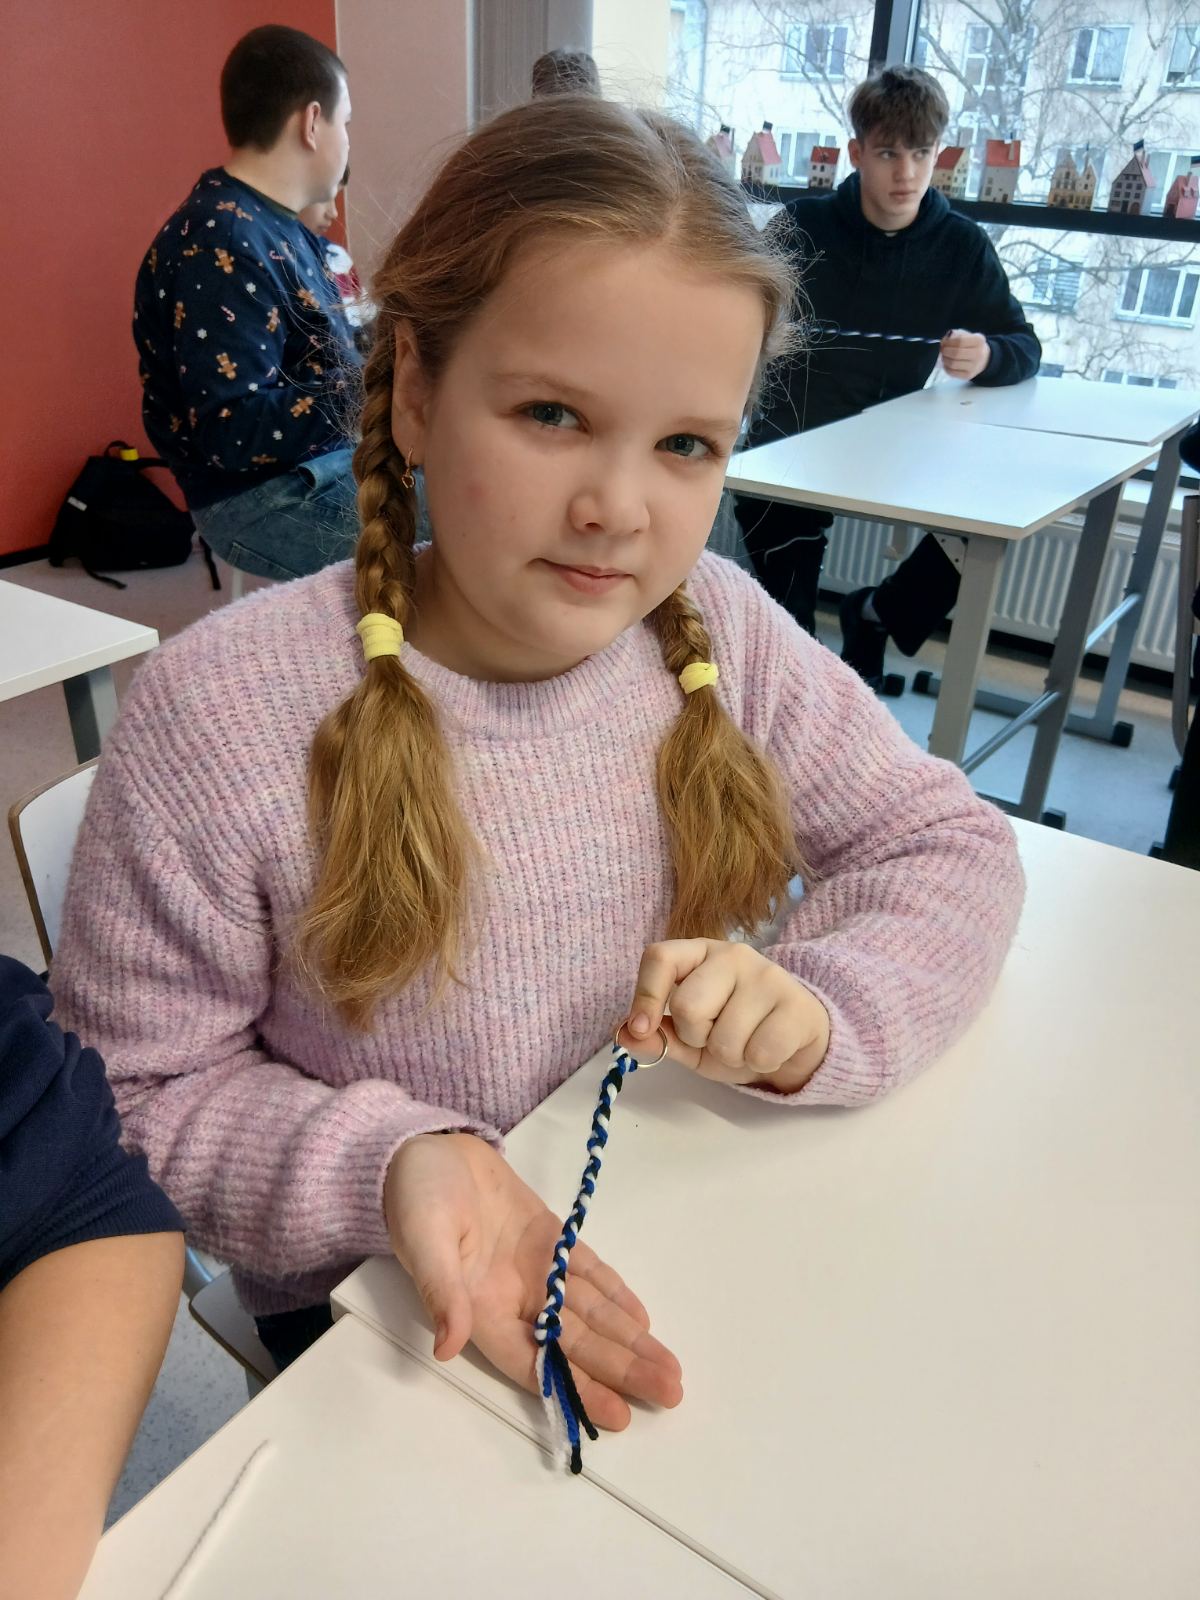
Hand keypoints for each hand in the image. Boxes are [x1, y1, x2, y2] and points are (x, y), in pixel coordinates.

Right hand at [384, 1132, 682, 1430]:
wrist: (426, 1148)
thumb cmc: (416, 1196)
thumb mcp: (424, 1239)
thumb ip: (440, 1290)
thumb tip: (447, 1344)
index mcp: (480, 1309)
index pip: (535, 1362)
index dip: (576, 1389)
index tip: (618, 1414)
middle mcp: (514, 1299)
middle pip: (575, 1343)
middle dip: (621, 1368)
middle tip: (669, 1391)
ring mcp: (535, 1269)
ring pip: (589, 1312)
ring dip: (628, 1339)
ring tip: (668, 1368)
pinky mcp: (548, 1238)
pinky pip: (587, 1272)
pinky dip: (615, 1295)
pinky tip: (641, 1319)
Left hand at [627, 939, 829, 1093]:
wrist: (794, 1040)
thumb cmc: (735, 1032)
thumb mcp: (689, 1038)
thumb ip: (658, 1036)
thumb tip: (623, 1034)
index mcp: (699, 954)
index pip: (661, 957)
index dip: (645, 995)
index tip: (641, 1027)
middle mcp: (733, 955)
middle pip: (688, 1005)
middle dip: (696, 1036)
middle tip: (715, 1036)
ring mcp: (768, 975)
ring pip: (725, 1037)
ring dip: (730, 1055)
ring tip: (745, 1043)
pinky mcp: (796, 1004)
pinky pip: (759, 1052)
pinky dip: (758, 1063)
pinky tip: (768, 1048)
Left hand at [939, 329, 990, 379]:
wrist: (984, 359)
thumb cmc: (972, 345)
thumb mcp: (967, 335)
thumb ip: (955, 335)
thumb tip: (945, 340)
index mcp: (979, 341)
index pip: (960, 341)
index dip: (948, 342)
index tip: (943, 342)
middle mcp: (978, 354)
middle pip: (956, 353)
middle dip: (945, 351)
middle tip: (942, 350)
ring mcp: (974, 366)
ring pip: (953, 364)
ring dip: (944, 359)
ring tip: (944, 356)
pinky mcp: (968, 375)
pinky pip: (952, 372)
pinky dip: (946, 367)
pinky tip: (947, 363)